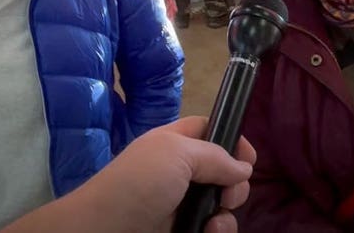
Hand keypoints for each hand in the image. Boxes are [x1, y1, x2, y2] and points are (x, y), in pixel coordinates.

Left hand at [102, 117, 255, 232]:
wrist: (105, 231)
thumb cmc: (138, 183)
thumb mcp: (176, 153)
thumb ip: (215, 156)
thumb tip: (244, 168)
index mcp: (174, 144)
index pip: (209, 131)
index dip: (232, 139)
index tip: (248, 158)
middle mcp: (180, 173)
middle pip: (223, 173)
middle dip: (235, 184)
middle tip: (229, 194)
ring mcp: (181, 206)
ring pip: (221, 207)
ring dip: (227, 214)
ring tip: (216, 221)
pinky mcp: (182, 231)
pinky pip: (212, 230)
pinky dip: (217, 232)